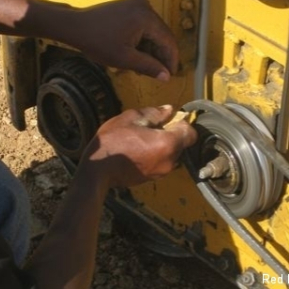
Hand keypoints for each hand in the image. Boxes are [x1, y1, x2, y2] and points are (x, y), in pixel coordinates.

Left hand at [59, 0, 178, 80]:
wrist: (75, 25)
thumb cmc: (97, 42)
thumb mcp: (124, 59)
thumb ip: (149, 67)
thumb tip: (167, 76)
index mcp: (146, 17)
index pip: (168, 40)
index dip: (171, 59)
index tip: (170, 75)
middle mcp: (146, 6)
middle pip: (162, 35)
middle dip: (160, 55)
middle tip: (157, 74)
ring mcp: (138, 4)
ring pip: (153, 31)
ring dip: (151, 49)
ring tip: (143, 67)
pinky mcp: (131, 6)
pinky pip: (144, 25)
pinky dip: (143, 39)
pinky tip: (136, 53)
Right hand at [79, 105, 196, 187]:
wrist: (98, 170)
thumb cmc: (113, 142)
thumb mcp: (131, 118)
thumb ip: (154, 113)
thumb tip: (168, 110)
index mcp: (167, 143)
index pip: (191, 133)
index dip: (183, 124)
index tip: (170, 119)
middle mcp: (170, 160)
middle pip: (182, 144)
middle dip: (172, 134)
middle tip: (152, 128)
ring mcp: (162, 172)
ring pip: (172, 154)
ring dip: (164, 146)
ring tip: (143, 140)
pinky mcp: (153, 178)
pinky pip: (162, 163)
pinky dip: (156, 156)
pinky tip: (139, 151)